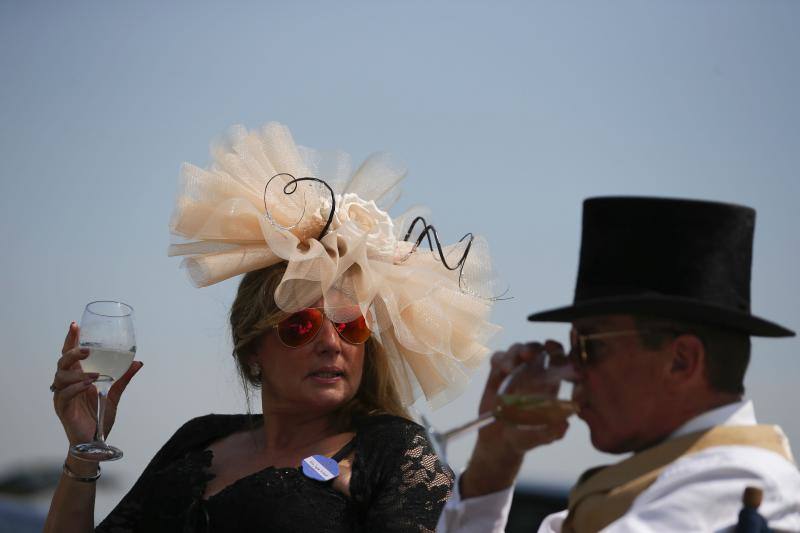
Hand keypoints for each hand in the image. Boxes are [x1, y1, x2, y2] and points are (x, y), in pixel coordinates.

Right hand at [51, 322, 142, 447]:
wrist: (96, 440)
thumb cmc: (99, 416)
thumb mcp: (114, 394)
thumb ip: (123, 378)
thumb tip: (138, 362)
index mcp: (77, 376)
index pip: (70, 354)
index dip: (71, 339)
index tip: (75, 325)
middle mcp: (67, 383)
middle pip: (62, 362)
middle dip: (72, 352)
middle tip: (87, 350)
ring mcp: (62, 395)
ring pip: (60, 377)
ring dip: (78, 373)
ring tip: (95, 375)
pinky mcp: (62, 408)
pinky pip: (64, 394)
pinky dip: (75, 388)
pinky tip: (88, 385)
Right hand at [460, 341, 569, 497]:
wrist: (499, 442)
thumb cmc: (525, 438)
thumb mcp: (542, 437)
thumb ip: (553, 432)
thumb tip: (564, 424)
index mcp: (550, 384)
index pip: (559, 360)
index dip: (559, 352)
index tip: (554, 353)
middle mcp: (534, 374)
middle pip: (538, 349)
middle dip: (535, 347)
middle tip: (528, 355)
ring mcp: (515, 372)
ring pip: (518, 350)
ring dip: (515, 352)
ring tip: (509, 369)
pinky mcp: (496, 375)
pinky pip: (498, 358)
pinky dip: (500, 359)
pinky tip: (500, 371)